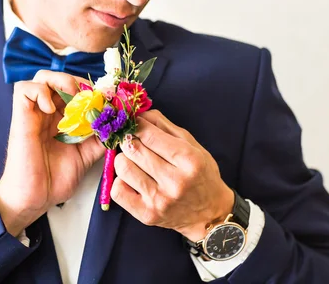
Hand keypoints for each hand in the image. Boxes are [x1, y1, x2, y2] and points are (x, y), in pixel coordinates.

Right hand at [0, 70, 104, 236]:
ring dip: (61, 81)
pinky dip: (40, 92)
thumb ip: (100, 137)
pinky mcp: (20, 117)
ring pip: (43, 77)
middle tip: (92, 98)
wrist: (35, 198)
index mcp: (63, 118)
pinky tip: (52, 110)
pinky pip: (24, 89)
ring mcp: (34, 113)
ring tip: (73, 99)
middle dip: (80, 83)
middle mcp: (48, 112)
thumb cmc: (56, 179)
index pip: (76, 89)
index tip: (107, 99)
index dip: (91, 89)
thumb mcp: (86, 155)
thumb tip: (118, 122)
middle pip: (61, 78)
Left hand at [110, 110, 233, 241]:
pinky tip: (132, 179)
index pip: (149, 135)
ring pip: (123, 167)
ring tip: (135, 162)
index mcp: (189, 160)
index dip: (137, 125)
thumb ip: (166, 126)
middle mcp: (175, 181)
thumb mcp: (192, 145)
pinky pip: (118, 190)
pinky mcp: (147, 215)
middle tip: (133, 142)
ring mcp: (160, 200)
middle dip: (129, 140)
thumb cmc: (201, 174)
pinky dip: (120, 181)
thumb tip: (140, 114)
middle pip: (133, 149)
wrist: (210, 213)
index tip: (134, 123)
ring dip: (125, 160)